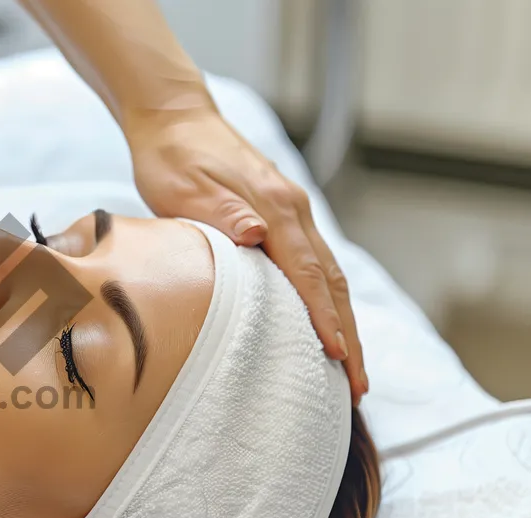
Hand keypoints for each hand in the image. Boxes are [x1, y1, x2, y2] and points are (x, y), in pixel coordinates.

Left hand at [124, 105, 367, 404]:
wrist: (175, 117)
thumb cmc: (171, 157)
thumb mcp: (184, 185)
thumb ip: (221, 212)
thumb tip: (256, 235)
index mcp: (275, 207)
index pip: (307, 273)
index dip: (324, 318)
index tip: (339, 357)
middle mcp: (294, 210)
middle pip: (332, 281)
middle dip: (349, 334)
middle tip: (359, 386)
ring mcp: (293, 212)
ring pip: (329, 274)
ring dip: (344, 321)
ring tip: (351, 367)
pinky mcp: (282, 214)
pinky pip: (314, 264)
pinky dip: (327, 298)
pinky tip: (326, 323)